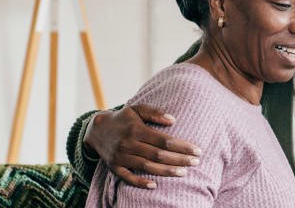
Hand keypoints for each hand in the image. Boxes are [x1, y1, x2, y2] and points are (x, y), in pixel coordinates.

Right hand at [84, 104, 201, 188]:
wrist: (97, 129)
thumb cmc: (123, 118)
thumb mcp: (137, 109)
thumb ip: (155, 112)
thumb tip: (173, 120)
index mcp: (136, 129)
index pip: (164, 140)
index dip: (182, 146)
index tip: (197, 150)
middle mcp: (128, 144)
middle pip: (158, 155)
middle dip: (179, 160)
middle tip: (196, 162)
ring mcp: (121, 157)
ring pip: (147, 167)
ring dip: (166, 171)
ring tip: (183, 173)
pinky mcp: (114, 167)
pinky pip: (128, 178)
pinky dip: (140, 182)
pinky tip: (155, 185)